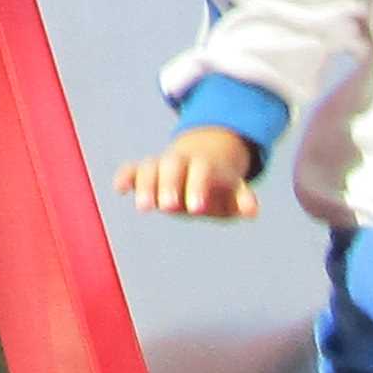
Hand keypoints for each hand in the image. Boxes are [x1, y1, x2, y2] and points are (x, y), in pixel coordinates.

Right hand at [113, 127, 260, 219]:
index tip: (196, 209)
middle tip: (168, 207)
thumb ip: (243, 200)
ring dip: (145, 185)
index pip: (201, 172)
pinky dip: (125, 176)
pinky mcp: (146, 172)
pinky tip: (120, 189)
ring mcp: (162, 165)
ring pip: (149, 167)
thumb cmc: (220, 188)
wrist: (204, 162)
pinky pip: (132, 169)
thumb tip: (252, 210)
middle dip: (169, 185)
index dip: (198, 187)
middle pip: (172, 166)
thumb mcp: (234, 194)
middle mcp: (181, 161)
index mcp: (205, 165)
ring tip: (145, 208)